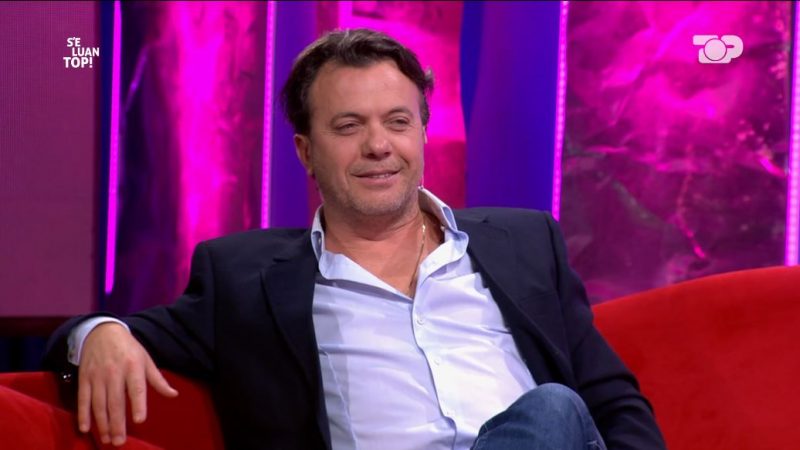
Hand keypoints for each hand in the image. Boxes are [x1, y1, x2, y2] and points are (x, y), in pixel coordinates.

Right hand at [77, 322, 178, 445]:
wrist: (102, 332)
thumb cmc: (129, 349)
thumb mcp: (146, 360)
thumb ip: (158, 380)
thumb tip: (174, 394)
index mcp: (133, 366)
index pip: (136, 388)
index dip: (138, 404)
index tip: (139, 420)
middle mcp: (114, 372)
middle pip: (115, 401)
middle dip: (116, 423)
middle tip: (119, 442)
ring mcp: (97, 376)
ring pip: (98, 404)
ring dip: (102, 424)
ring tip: (107, 439)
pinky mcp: (84, 378)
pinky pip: (82, 399)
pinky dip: (83, 414)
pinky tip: (86, 428)